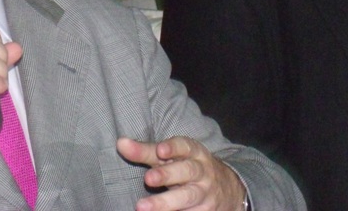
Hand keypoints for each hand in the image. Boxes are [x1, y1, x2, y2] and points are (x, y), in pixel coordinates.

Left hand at [117, 136, 245, 210]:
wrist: (226, 189)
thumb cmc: (186, 167)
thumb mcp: (171, 156)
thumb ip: (146, 151)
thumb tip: (120, 143)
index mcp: (194, 152)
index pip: (185, 146)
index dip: (173, 147)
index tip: (159, 150)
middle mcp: (202, 172)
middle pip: (187, 171)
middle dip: (167, 175)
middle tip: (148, 178)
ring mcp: (205, 193)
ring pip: (188, 197)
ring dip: (166, 203)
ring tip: (142, 207)